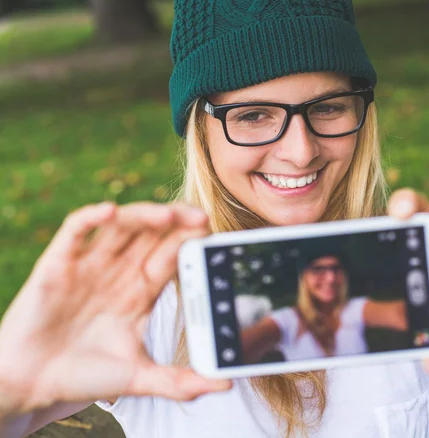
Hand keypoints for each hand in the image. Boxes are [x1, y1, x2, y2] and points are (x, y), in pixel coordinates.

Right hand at [0, 202, 230, 414]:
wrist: (31, 384)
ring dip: (144, 216)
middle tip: (200, 217)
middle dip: (177, 223)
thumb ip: (180, 381)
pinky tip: (110, 211)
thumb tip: (227, 387)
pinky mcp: (58, 263)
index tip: (212, 235)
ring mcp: (90, 264)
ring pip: (122, 226)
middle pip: (153, 235)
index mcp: (141, 291)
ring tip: (168, 215)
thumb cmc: (84, 376)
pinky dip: (91, 218)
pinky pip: (75, 230)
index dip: (190, 244)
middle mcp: (119, 272)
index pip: (172, 257)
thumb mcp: (138, 377)